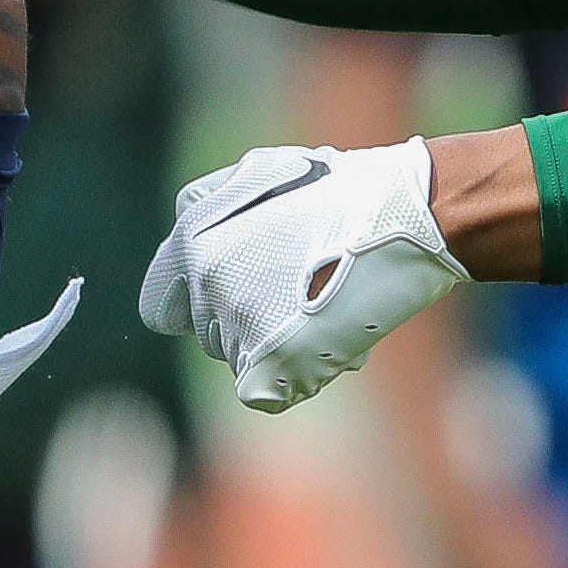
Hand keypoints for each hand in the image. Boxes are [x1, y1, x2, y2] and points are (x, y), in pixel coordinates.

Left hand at [138, 139, 468, 410]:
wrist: (405, 215)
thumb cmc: (345, 191)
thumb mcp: (259, 175)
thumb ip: (215, 219)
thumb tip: (199, 258)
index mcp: (192, 241)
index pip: (162, 302)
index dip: (196, 304)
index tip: (232, 302)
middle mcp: (206, 284)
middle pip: (207, 332)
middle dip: (246, 319)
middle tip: (299, 293)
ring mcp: (237, 324)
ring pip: (240, 357)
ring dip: (273, 342)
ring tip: (325, 304)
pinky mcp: (271, 360)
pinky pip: (263, 391)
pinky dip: (293, 377)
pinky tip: (329, 341)